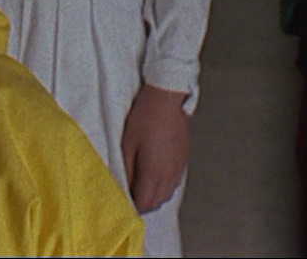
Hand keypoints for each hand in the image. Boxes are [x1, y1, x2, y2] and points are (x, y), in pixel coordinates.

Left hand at [120, 83, 189, 213]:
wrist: (167, 98)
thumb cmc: (144, 118)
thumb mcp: (127, 144)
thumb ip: (125, 170)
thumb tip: (123, 188)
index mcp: (154, 172)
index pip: (144, 204)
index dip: (132, 208)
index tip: (122, 202)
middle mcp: (170, 174)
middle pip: (157, 203)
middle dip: (142, 204)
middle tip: (129, 195)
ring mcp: (179, 168)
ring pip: (167, 194)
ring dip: (153, 195)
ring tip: (140, 185)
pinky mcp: (184, 160)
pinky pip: (174, 182)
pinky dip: (163, 186)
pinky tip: (154, 174)